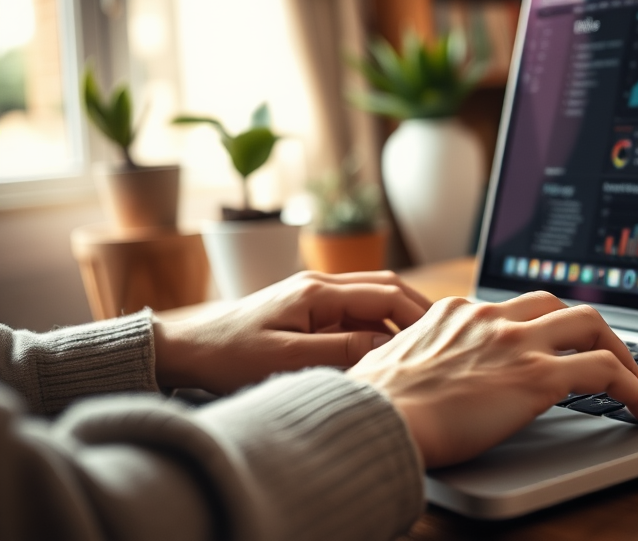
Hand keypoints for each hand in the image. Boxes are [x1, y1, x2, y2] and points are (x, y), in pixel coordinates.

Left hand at [152, 271, 430, 393]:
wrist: (187, 351)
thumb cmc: (228, 357)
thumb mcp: (287, 360)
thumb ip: (341, 351)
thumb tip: (387, 346)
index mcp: (316, 291)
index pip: (384, 293)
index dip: (416, 315)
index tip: (439, 338)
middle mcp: (319, 285)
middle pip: (385, 287)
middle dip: (416, 310)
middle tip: (442, 338)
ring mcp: (314, 296)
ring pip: (373, 297)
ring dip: (399, 317)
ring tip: (423, 345)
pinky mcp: (308, 310)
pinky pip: (356, 311)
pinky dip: (378, 324)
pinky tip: (387, 348)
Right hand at [348, 291, 637, 468]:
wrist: (376, 420)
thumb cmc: (374, 406)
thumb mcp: (393, 366)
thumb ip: (420, 360)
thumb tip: (420, 380)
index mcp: (456, 312)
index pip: (514, 309)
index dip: (542, 327)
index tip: (553, 345)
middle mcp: (490, 318)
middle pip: (557, 303)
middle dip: (587, 328)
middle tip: (604, 354)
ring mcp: (517, 342)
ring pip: (590, 324)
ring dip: (618, 350)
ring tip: (635, 379)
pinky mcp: (537, 375)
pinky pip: (604, 371)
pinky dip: (632, 387)